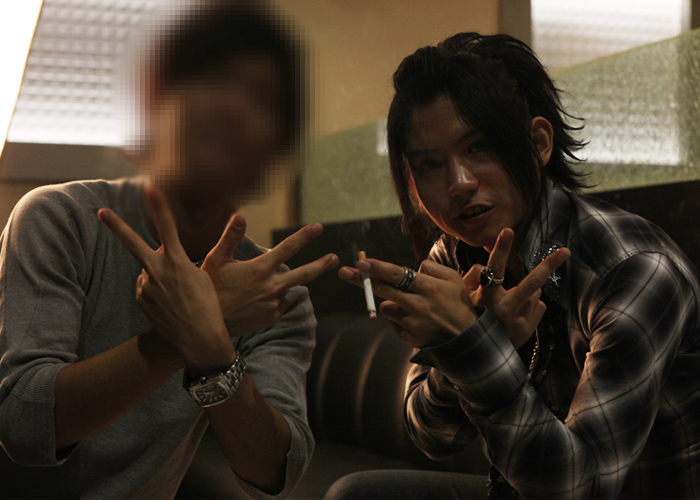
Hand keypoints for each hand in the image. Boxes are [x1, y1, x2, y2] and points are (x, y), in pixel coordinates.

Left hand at [98, 186, 232, 372]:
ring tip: (178, 295)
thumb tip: (158, 257)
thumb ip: (178, 261)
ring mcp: (146, 286)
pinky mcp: (141, 299)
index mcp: (177, 262)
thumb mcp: (203, 275)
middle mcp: (157, 272)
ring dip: (158, 276)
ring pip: (147, 270)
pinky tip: (169, 303)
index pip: (167, 228)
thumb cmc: (208, 304)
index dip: (160, 207)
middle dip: (117, 226)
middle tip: (101, 212)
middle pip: (133, 244)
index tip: (152, 188)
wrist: (199, 337)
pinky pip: (146, 286)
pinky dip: (155, 290)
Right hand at [202, 217, 338, 336]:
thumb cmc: (209, 289)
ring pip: (288, 288)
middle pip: (304, 274)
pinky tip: (256, 300)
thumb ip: (231, 237)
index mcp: (260, 269)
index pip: (288, 248)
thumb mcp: (216, 260)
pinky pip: (280, 304)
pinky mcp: (271, 318)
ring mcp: (273, 304)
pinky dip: (274, 298)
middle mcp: (271, 286)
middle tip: (334, 258)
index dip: (305, 236)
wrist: (207, 325)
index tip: (319, 227)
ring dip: (284, 283)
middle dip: (321, 264)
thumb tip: (239, 215)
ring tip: (263, 285)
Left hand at [339, 258, 477, 347]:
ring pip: (385, 306)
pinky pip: (393, 322)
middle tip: (345, 272)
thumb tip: (412, 266)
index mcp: (429, 288)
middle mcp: (418, 305)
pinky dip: (398, 318)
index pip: (398, 274)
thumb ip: (432, 268)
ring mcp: (412, 323)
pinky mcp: (408, 337)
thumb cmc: (458, 304)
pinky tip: (415, 319)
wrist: (467, 339)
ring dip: (391, 302)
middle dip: (362, 280)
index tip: (362, 262)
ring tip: (411, 305)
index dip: (378, 268)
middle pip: (383, 290)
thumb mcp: (454, 279)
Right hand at [464, 228, 569, 348]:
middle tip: (566, 251)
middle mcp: (503, 309)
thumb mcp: (466, 297)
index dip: (500, 249)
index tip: (508, 230)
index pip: (493, 268)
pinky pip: (538, 307)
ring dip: (528, 294)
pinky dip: (532, 307)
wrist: (479, 354)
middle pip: (531, 284)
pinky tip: (519, 315)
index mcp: (486, 297)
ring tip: (512, 306)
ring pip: (535, 294)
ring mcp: (518, 321)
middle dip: (549, 266)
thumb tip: (484, 269)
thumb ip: (473, 278)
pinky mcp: (528, 330)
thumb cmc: (472, 317)